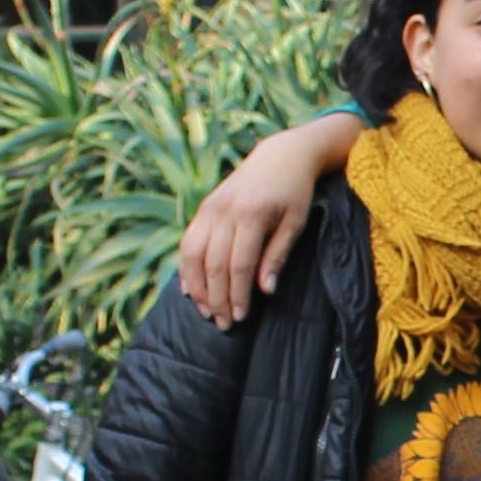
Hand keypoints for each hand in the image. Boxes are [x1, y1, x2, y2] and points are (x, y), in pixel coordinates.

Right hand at [174, 115, 360, 326]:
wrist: (280, 156)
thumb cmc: (294, 193)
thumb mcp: (295, 223)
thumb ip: (277, 256)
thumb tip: (264, 291)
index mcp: (251, 214)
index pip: (238, 265)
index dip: (237, 294)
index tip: (240, 317)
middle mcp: (224, 211)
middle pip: (213, 264)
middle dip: (216, 298)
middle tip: (223, 324)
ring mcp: (209, 208)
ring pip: (193, 255)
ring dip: (197, 288)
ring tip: (206, 312)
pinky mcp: (203, 208)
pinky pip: (187, 242)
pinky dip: (186, 268)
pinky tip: (189, 290)